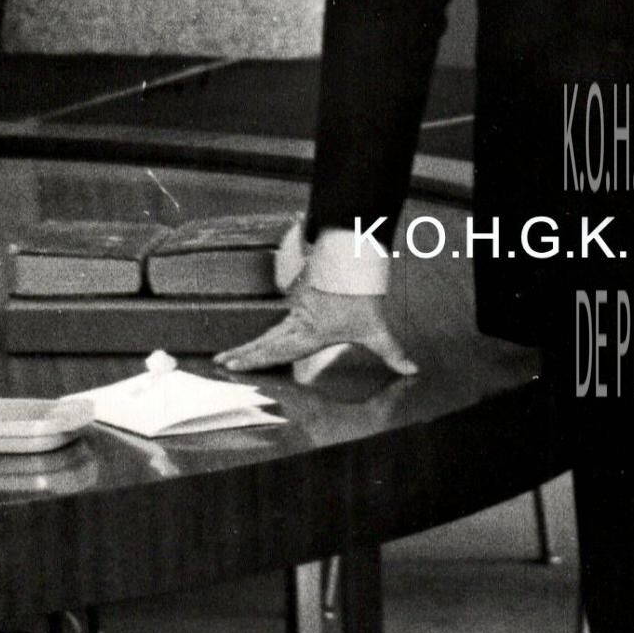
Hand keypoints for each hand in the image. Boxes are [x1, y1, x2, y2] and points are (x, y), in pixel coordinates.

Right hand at [214, 286, 416, 376]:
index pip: (277, 350)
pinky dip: (263, 336)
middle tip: (220, 363)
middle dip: (243, 354)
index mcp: (309, 333)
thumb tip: (413, 371)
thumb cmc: (363, 297)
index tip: (235, 365)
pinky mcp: (299, 302)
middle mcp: (298, 324)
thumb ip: (393, 352)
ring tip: (227, 357)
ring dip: (249, 346)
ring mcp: (296, 312)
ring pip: (268, 333)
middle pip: (265, 342)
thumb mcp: (378, 330)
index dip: (255, 359)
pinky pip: (277, 323)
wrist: (355, 262)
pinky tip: (255, 344)